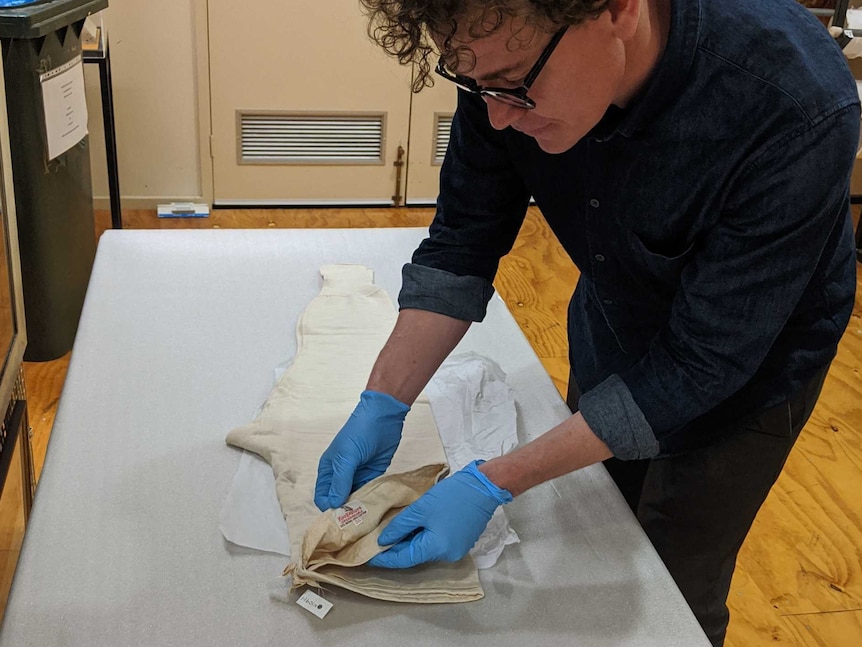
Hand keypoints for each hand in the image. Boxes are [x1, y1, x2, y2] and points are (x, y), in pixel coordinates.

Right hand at [314, 390, 409, 510]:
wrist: (384, 417)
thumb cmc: (360, 433)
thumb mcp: (347, 457)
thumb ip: (340, 481)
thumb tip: (334, 505)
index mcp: (328, 470)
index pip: (322, 497)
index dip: (329, 508)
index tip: (341, 519)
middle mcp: (341, 476)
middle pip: (338, 501)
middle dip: (345, 512)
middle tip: (356, 522)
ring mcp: (357, 477)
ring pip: (354, 500)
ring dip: (360, 508)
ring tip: (367, 518)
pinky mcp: (372, 476)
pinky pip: (369, 493)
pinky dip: (371, 501)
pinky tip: (376, 508)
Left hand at [368, 460, 512, 568]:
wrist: (483, 486)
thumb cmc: (451, 495)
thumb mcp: (420, 508)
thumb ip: (399, 526)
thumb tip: (382, 540)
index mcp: (437, 548)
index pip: (405, 559)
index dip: (385, 559)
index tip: (367, 556)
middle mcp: (447, 555)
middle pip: (415, 556)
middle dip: (395, 550)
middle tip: (375, 543)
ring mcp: (456, 549)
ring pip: (425, 549)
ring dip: (409, 543)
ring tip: (390, 534)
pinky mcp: (461, 540)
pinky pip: (436, 543)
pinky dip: (422, 537)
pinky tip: (411, 528)